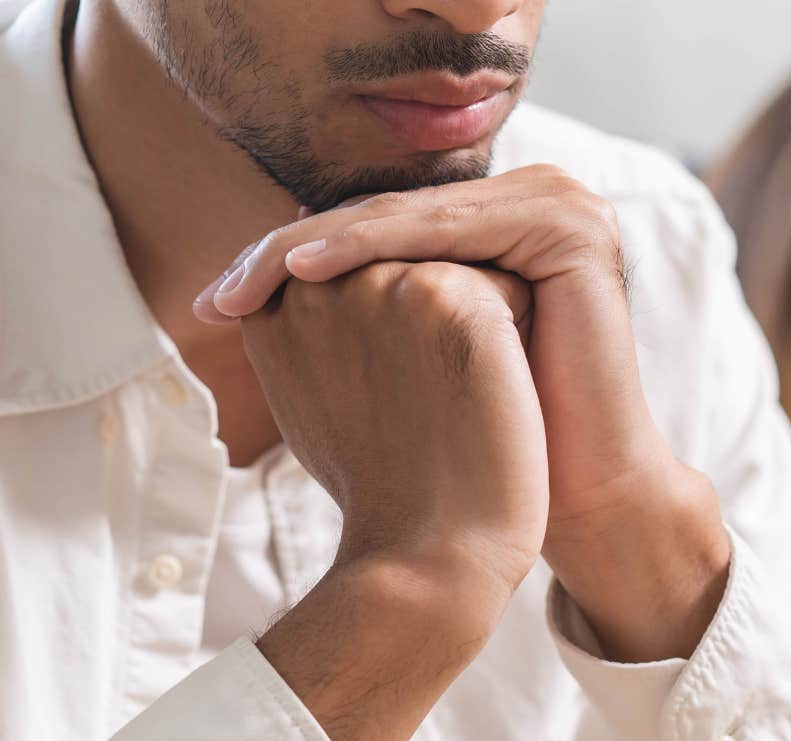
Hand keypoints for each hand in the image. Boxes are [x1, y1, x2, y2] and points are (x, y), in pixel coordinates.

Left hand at [204, 167, 729, 662]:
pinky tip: (305, 269)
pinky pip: (447, 227)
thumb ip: (362, 300)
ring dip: (316, 245)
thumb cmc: (487, 441)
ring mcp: (562, 205)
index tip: (215, 304)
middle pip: (388, 214)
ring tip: (247, 281)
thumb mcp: (410, 354)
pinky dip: (368, 244)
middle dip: (290, 253)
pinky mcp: (571, 228)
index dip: (292, 258)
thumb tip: (267, 261)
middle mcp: (538, 198)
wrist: (575, 492)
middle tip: (216, 295)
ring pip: (409, 217)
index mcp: (504, 219)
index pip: (380, 225)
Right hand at [244, 261, 545, 740]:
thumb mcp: (327, 399)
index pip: (362, 270)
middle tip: (437, 408)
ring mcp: (377, 284)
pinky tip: (496, 398)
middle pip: (413, 260)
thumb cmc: (388, 493)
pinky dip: (517, 342)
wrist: (435, 556)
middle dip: (442, 322)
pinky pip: (508, 286)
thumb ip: (322, 330)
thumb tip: (328, 277)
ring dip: (481, 328)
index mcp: (274, 310)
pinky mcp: (445, 298)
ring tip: (462, 405)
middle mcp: (314, 285)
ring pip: (464, 266)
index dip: (404, 327)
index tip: (411, 397)